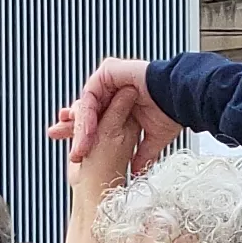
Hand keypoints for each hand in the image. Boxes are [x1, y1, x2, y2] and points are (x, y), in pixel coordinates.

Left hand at [56, 58, 181, 171]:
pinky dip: (88, 115)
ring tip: (79, 150)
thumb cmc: (171, 112)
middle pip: (84, 109)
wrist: (181, 99)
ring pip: (86, 105)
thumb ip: (141, 154)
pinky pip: (91, 95)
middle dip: (70, 126)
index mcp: (119, 103)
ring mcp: (109, 80)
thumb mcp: (151, 139)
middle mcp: (112, 89)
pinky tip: (87, 132)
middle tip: (60, 141)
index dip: (82, 134)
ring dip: (80, 128)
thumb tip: (138, 171)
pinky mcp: (107, 72)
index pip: (94, 118)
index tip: (75, 153)